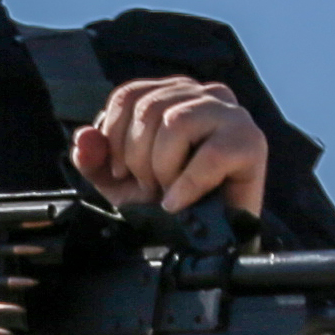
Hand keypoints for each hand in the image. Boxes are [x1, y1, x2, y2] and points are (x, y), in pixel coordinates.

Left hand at [72, 76, 271, 220]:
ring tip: (168, 191)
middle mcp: (205, 95)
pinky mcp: (250, 142)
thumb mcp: (121, 182)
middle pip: (150, 107)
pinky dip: (187, 184)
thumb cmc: (170, 202)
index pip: (130, 95)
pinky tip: (179, 202)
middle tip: (149, 187)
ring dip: (163, 168)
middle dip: (137, 158)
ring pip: (177, 123)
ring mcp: (231, 114)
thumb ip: (96, 159)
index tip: (119, 172)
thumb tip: (84, 137)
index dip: (113, 135)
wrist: (208, 240)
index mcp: (174, 95)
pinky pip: (210, 154)